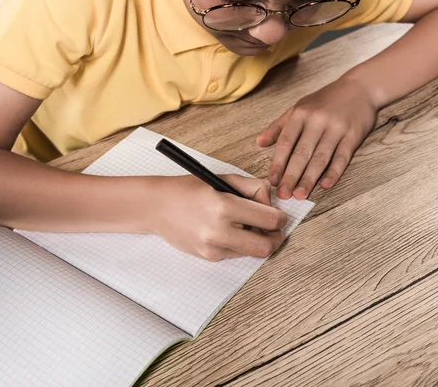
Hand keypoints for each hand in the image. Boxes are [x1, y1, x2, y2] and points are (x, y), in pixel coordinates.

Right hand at [152, 174, 287, 260]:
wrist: (157, 207)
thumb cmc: (188, 190)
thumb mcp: (222, 179)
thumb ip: (252, 188)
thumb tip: (271, 201)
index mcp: (224, 207)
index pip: (270, 220)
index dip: (280, 218)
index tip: (278, 215)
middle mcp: (219, 231)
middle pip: (266, 246)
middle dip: (275, 237)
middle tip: (272, 228)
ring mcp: (213, 248)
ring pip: (252, 252)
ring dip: (256, 239)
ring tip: (244, 224)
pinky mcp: (208, 257)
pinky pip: (236, 253)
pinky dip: (239, 243)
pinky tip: (226, 229)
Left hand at [256, 77, 377, 199]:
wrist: (360, 87)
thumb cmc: (326, 100)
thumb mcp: (300, 107)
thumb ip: (279, 126)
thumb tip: (259, 142)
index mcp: (301, 114)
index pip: (286, 142)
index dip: (278, 163)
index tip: (272, 181)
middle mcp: (317, 121)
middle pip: (302, 153)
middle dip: (291, 176)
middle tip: (284, 195)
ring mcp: (336, 128)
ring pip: (320, 158)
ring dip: (309, 179)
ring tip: (300, 195)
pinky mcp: (353, 135)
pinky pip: (342, 157)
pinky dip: (334, 172)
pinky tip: (325, 185)